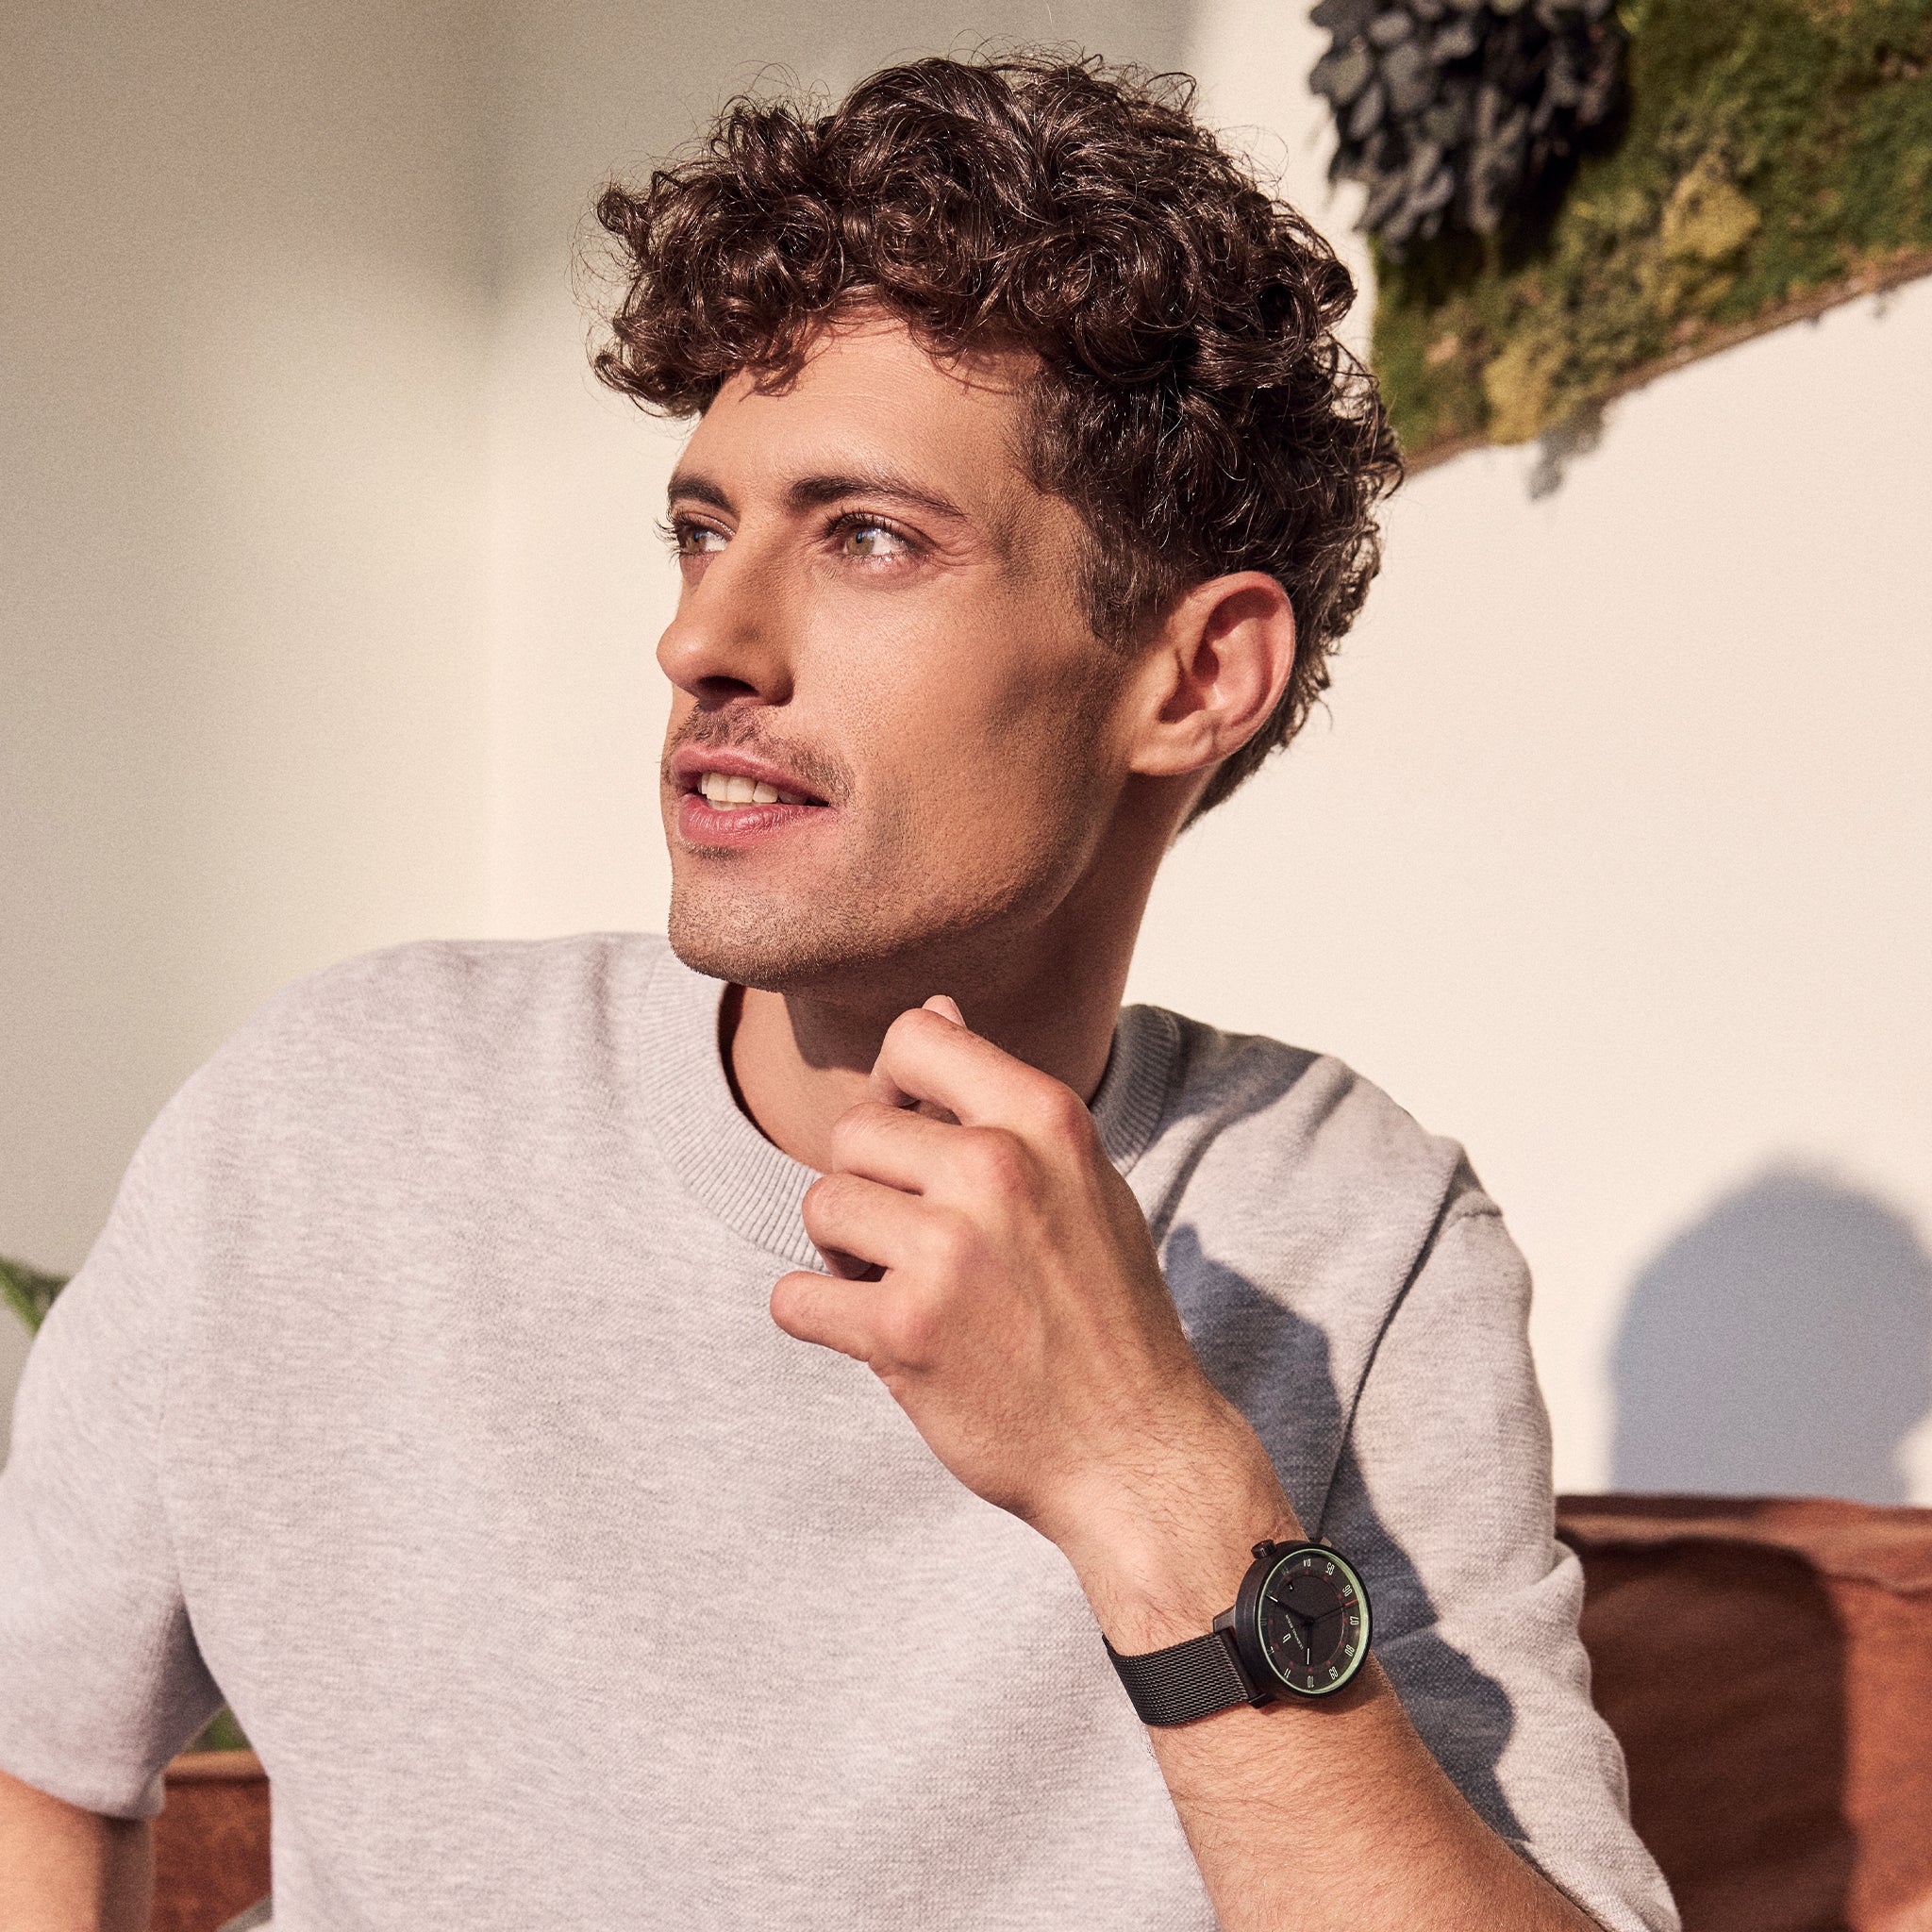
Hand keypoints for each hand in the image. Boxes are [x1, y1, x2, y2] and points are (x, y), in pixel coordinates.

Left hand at [771, 998, 1294, 1631]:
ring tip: (902, 1287)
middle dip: (870, 1187)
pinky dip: (818, 1317)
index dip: (894, 1086)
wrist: (1137, 1453)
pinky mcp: (902, 1332)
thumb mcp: (1083, 1181)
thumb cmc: (1107, 1313)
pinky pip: (795, 1297)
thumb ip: (1003, 1099)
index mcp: (1045, 1118)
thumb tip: (934, 1004)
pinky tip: (872, 1335)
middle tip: (915, 1243)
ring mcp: (949, 1250)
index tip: (913, 1141)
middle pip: (854, 1132)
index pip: (915, 1035)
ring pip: (821, 1205)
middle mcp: (997, 1169)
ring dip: (845, 1252)